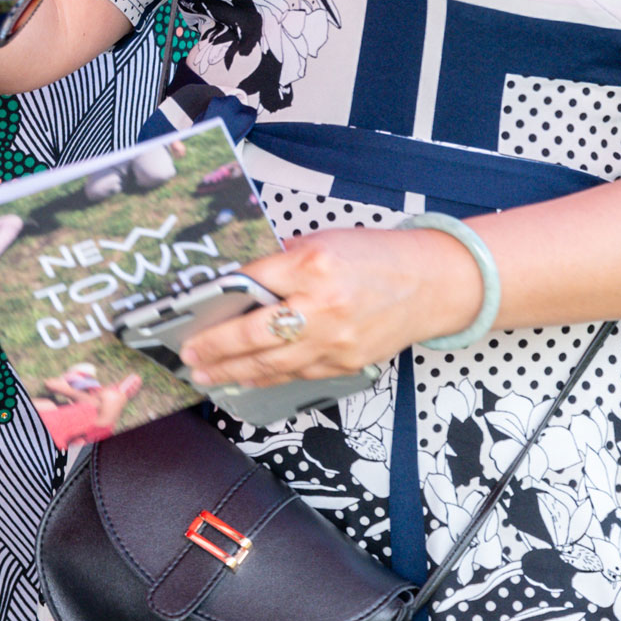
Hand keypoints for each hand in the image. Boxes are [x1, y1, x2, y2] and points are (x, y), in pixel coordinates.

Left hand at [179, 227, 485, 388]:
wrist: (432, 283)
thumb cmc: (378, 256)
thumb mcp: (324, 241)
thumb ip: (283, 261)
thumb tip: (243, 282)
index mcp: (314, 265)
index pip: (252, 282)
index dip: (219, 298)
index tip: (193, 310)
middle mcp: (323, 307)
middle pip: (254, 333)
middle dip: (215, 346)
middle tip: (188, 353)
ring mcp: (335, 341)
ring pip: (272, 364)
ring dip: (233, 372)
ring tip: (205, 375)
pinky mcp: (345, 365)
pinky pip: (297, 374)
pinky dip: (268, 378)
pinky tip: (246, 378)